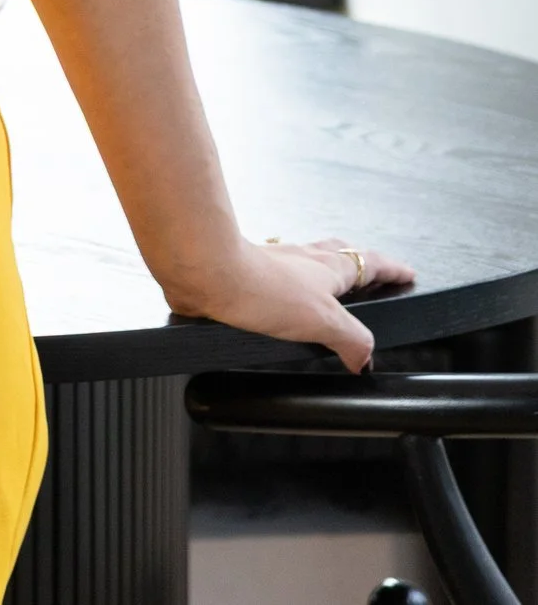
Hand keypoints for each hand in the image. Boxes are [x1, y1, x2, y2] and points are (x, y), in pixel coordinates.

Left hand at [164, 232, 415, 372]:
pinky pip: (280, 279)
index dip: (391, 269)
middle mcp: (303, 259)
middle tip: (372, 275)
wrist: (205, 270)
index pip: (369, 263)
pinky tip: (282, 304)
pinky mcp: (250, 275)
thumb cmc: (261, 287)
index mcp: (327, 266)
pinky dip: (292, 289)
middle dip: (359, 265)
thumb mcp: (322, 320)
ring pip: (309, 263)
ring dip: (324, 274)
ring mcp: (276, 264)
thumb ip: (352, 339)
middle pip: (339, 255)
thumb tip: (366, 358)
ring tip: (330, 293)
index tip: (408, 272)